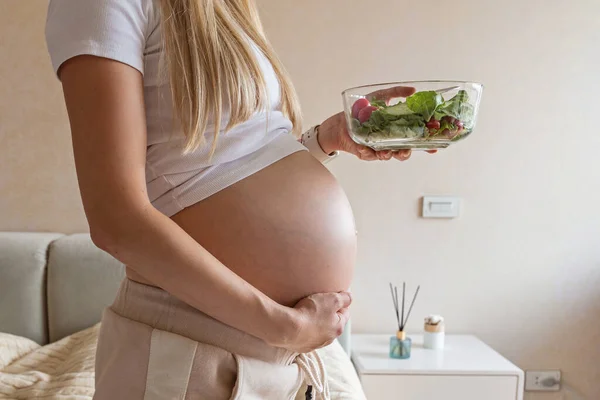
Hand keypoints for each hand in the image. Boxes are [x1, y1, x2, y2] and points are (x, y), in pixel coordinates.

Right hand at [273, 291, 351, 352]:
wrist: (287, 328)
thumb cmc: (310, 313)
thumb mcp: (332, 299)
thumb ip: (344, 298)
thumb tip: (350, 297)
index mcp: (338, 328)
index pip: (345, 313)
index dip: (340, 303)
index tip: (333, 297)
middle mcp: (328, 339)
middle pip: (332, 323)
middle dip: (328, 314)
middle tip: (318, 304)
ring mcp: (314, 344)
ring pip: (319, 331)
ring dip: (316, 323)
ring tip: (307, 313)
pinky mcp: (301, 347)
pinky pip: (305, 336)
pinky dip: (304, 330)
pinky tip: (298, 322)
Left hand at [318, 86, 436, 160]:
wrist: (342, 120)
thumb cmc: (362, 109)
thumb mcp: (380, 96)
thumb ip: (396, 92)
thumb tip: (413, 90)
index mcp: (397, 130)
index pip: (414, 139)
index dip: (425, 144)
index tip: (434, 148)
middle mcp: (390, 141)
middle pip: (403, 151)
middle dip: (406, 153)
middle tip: (406, 150)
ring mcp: (378, 148)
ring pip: (389, 156)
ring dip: (389, 155)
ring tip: (387, 152)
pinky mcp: (365, 152)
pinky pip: (369, 155)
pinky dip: (368, 152)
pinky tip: (366, 149)